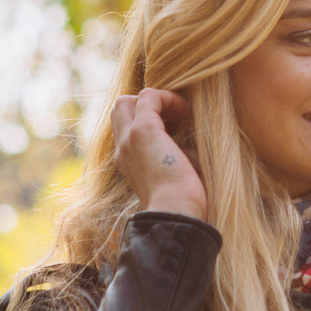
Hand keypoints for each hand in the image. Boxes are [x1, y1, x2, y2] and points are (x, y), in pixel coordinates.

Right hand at [113, 88, 205, 219]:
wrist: (176, 214)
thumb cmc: (183, 201)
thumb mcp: (174, 174)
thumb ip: (172, 156)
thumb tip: (190, 141)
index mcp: (128, 161)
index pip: (125, 126)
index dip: (148, 118)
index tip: (176, 128)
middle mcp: (122, 149)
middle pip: (120, 108)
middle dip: (146, 104)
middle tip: (175, 117)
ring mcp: (129, 139)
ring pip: (128, 100)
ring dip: (157, 100)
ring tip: (181, 114)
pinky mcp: (143, 131)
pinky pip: (149, 97)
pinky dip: (168, 98)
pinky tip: (185, 111)